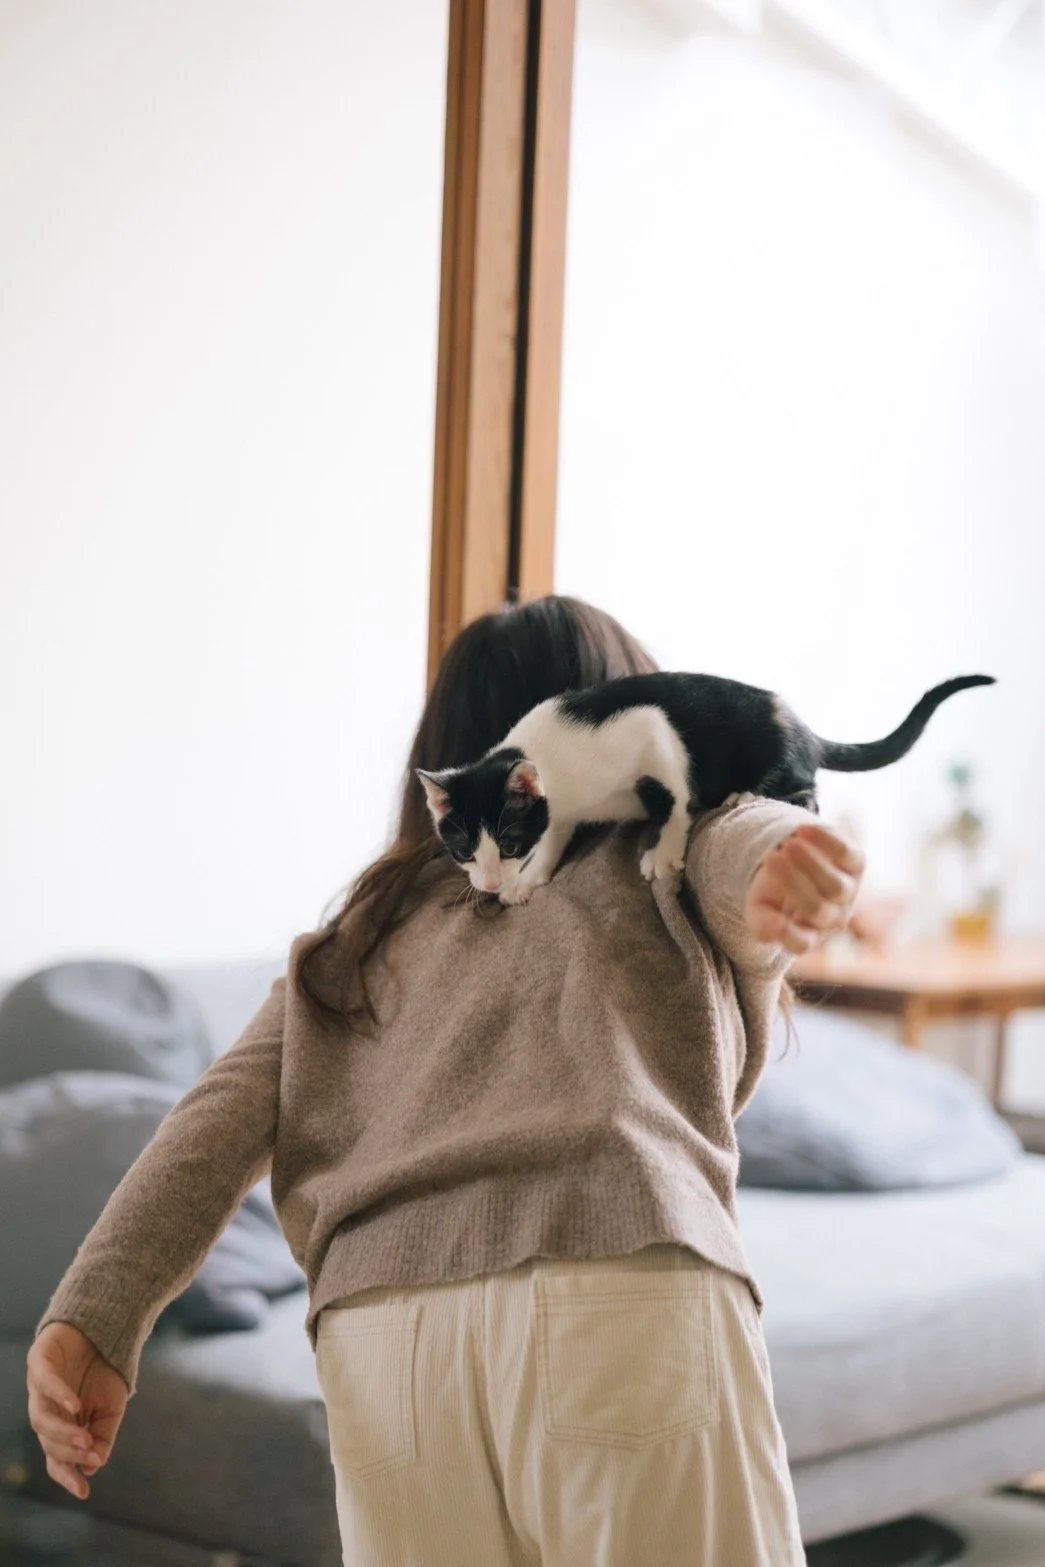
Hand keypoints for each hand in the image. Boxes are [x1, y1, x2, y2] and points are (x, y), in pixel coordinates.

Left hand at [27, 1322, 128, 1499]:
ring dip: (62, 1432)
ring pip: (40, 1419)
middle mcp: (45, 1409)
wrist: (105, 1330)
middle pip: (46, 1441)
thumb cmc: (105, 1371)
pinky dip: (59, 1396)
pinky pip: (44, 1383)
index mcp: (60, 1424)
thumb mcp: (112, 1410)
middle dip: (68, 1451)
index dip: (66, 1475)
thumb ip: (102, 1437)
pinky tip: (75, 1405)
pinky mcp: (39, 1360)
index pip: (55, 1458)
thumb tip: (92, 1465)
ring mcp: (38, 1386)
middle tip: (90, 1451)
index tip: (84, 1491)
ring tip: (84, 1437)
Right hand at [745, 821, 864, 955]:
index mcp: (808, 935)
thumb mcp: (759, 910)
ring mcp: (849, 891)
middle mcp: (834, 918)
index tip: (770, 916)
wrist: (793, 862)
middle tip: (770, 859)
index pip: (801, 943)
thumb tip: (775, 927)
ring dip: (811, 865)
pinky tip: (801, 830)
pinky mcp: (857, 863)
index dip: (785, 933)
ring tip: (788, 845)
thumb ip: (763, 924)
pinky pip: (846, 854)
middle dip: (792, 884)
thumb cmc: (773, 893)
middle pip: (818, 911)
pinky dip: (825, 842)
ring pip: (837, 887)